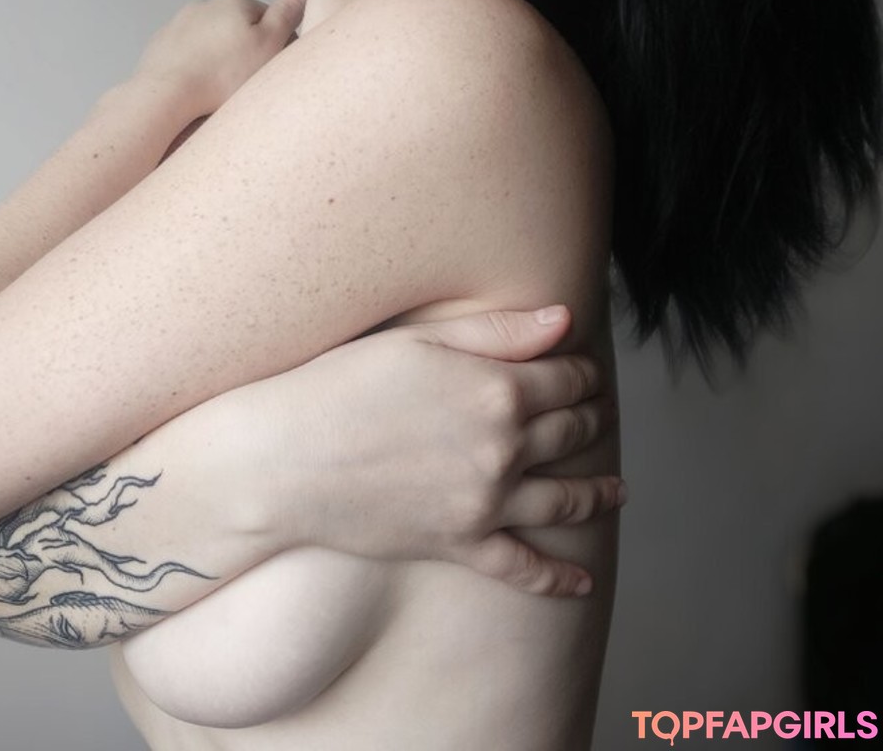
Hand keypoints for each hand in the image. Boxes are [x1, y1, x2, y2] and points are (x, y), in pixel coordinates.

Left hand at [132, 0, 307, 119]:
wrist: (166, 93)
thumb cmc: (223, 74)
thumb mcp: (269, 44)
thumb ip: (288, 13)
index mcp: (235, 1)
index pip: (268, 20)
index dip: (277, 45)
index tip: (273, 68)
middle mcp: (205, 4)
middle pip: (239, 30)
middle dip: (246, 51)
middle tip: (247, 82)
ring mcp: (179, 24)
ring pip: (212, 43)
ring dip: (219, 60)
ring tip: (221, 89)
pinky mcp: (161, 45)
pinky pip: (188, 55)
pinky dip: (195, 68)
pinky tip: (198, 88)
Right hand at [233, 305, 623, 596]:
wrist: (285, 457)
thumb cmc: (342, 383)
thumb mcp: (420, 338)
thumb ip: (498, 331)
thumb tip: (564, 320)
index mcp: (497, 390)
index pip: (565, 378)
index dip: (581, 370)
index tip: (585, 368)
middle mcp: (503, 449)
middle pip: (571, 432)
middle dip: (593, 418)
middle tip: (603, 412)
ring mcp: (484, 503)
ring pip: (564, 501)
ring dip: (598, 492)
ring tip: (618, 489)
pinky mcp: (459, 546)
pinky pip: (523, 569)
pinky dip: (558, 580)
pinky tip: (580, 582)